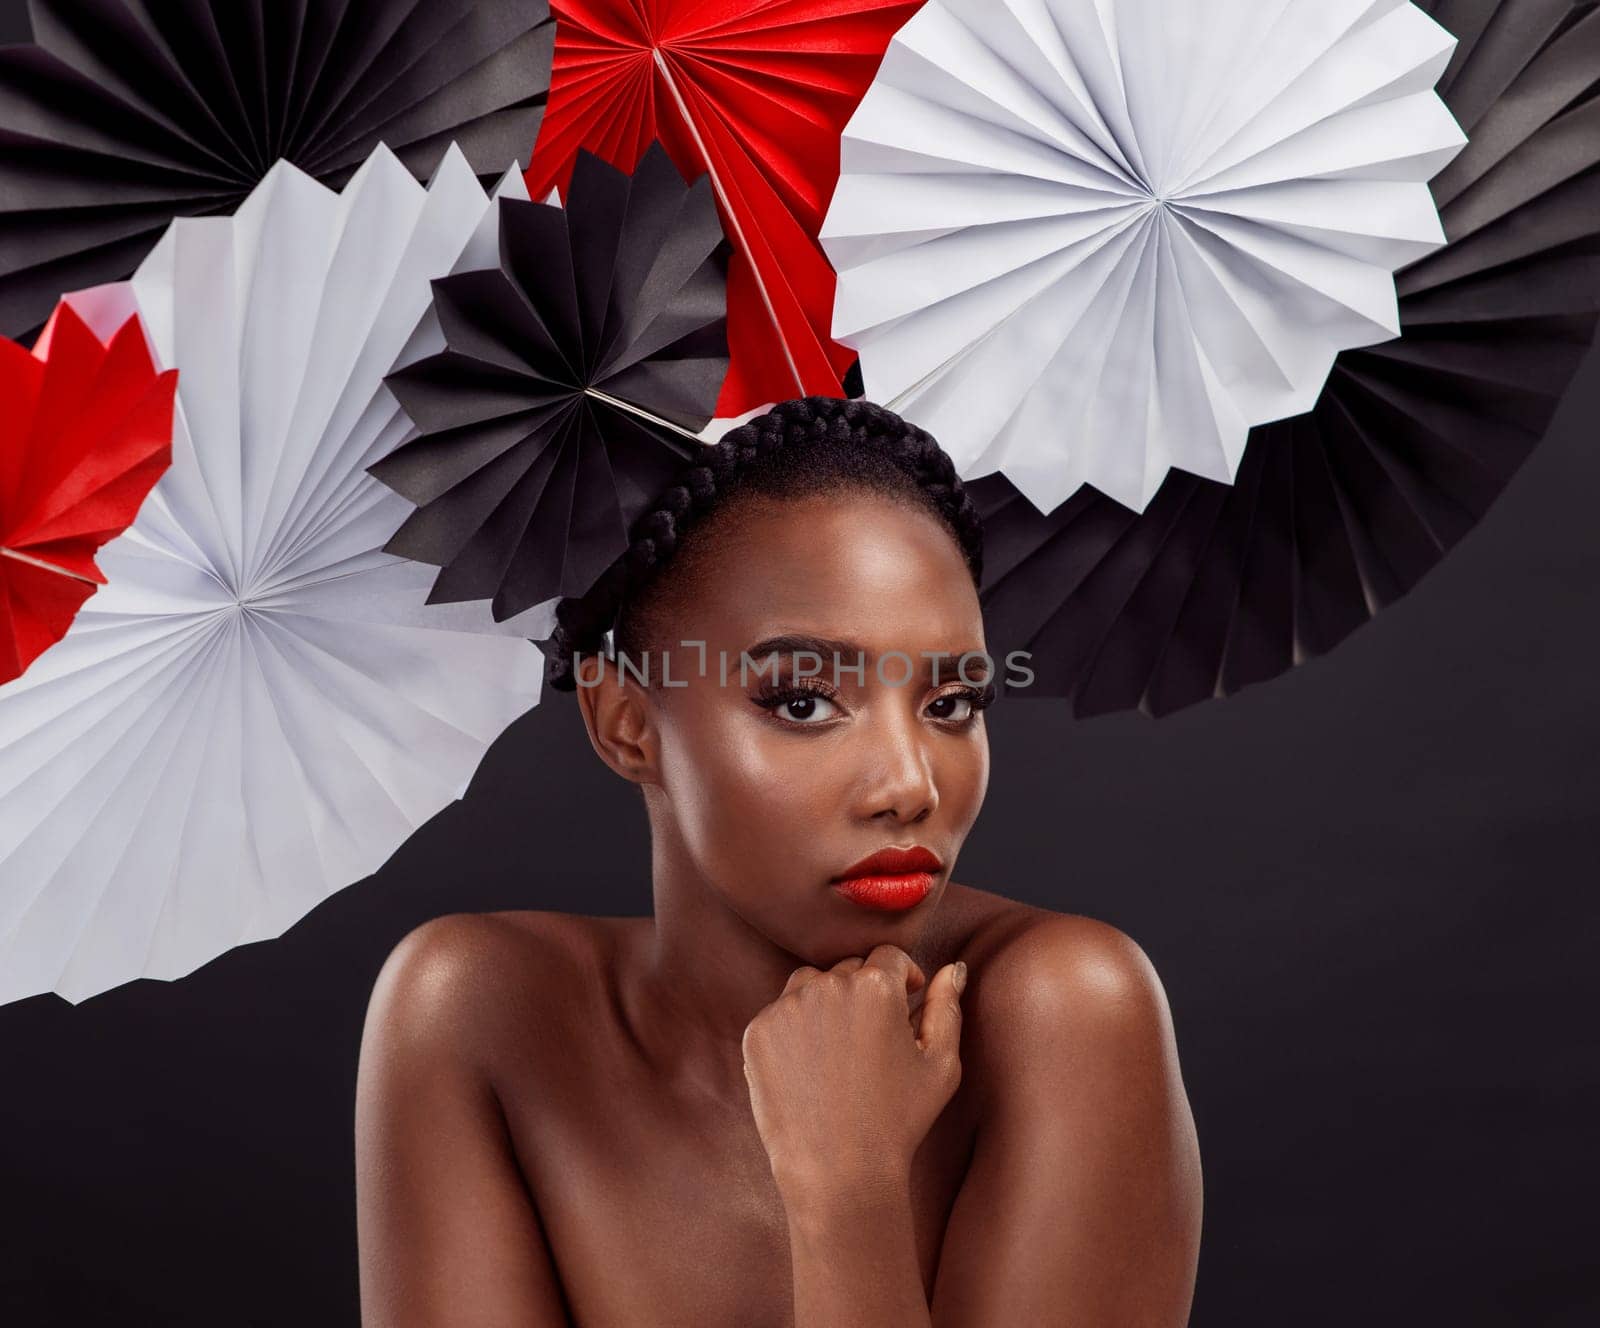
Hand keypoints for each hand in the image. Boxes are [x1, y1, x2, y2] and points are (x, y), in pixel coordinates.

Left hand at [741, 944, 968, 1202]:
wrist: (839, 1172)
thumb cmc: (899, 1121)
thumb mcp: (941, 1064)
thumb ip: (948, 1007)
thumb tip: (954, 969)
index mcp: (876, 986)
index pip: (889, 957)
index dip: (902, 978)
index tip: (905, 1000)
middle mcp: (828, 985)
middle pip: (849, 970)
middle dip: (864, 994)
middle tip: (872, 1042)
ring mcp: (787, 1007)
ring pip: (810, 985)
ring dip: (826, 1004)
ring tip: (840, 1053)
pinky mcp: (758, 1032)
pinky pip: (779, 1015)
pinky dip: (794, 1032)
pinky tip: (811, 1070)